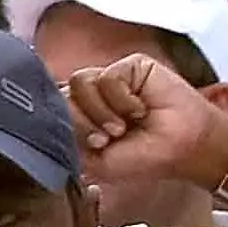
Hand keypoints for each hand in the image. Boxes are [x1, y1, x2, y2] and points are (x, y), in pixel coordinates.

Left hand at [62, 56, 227, 194]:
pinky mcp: (131, 66)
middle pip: (61, 94)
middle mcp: (93, 93)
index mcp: (82, 114)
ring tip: (122, 128)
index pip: (51, 107)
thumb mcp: (96, 160)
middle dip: (81, 122)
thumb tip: (43, 125)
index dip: (60, 124)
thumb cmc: (145, 157)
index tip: (87, 146)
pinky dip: (121, 99)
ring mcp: (111, 77)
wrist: (184, 149)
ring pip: (79, 83)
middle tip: (106, 140)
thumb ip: (68, 142)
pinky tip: (139, 110)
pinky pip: (106, 77)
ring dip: (100, 112)